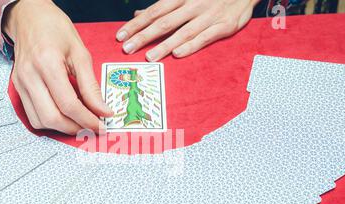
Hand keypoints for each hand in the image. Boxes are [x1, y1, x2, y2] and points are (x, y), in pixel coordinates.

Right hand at [4, 0, 112, 133]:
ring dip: (62, 128)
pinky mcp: (18, 88)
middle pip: (52, 118)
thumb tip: (103, 110)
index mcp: (47, 63)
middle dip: (75, 128)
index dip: (87, 119)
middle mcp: (30, 76)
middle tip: (91, 127)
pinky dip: (50, 122)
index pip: (68, 104)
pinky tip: (64, 116)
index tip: (101, 125)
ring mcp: (20, 84)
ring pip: (40, 121)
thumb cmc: (55, 29)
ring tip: (79, 122)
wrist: (29, 17)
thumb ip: (91, 86)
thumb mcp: (80, 53)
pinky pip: (33, 115)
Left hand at [116, 0, 258, 60]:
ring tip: (149, 57)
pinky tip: (177, 54)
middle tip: (127, 49)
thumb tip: (138, 13)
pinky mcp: (224, 26)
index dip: (136, 24)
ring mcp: (208, 16)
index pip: (154, 11)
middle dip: (144, 36)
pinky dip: (191, 45)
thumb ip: (162, 6)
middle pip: (164, 22)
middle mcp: (193, 5)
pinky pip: (205, 37)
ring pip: (183, 32)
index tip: (120, 36)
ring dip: (165, 45)